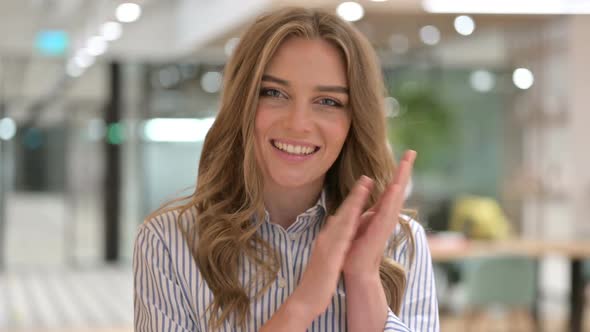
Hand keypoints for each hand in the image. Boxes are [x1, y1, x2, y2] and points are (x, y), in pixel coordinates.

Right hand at [276, 176, 373, 326]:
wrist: (305, 299)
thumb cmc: (318, 279)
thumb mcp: (326, 255)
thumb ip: (330, 239)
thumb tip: (333, 224)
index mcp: (328, 238)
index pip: (343, 215)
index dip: (354, 200)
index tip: (364, 184)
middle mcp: (326, 238)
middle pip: (342, 214)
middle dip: (355, 196)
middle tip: (366, 178)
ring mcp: (327, 247)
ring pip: (342, 222)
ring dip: (353, 205)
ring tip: (363, 191)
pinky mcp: (329, 258)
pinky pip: (340, 241)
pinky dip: (348, 228)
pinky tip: (355, 219)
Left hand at [342, 150, 416, 277]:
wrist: (356, 269)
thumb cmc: (357, 247)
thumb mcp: (359, 222)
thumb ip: (363, 209)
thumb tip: (361, 194)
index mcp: (381, 212)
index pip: (392, 188)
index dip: (398, 172)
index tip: (406, 155)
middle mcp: (387, 216)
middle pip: (398, 188)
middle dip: (404, 170)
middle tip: (412, 151)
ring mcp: (385, 223)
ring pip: (395, 197)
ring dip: (401, 180)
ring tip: (406, 163)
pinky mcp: (380, 231)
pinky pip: (386, 212)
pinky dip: (391, 200)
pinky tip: (395, 187)